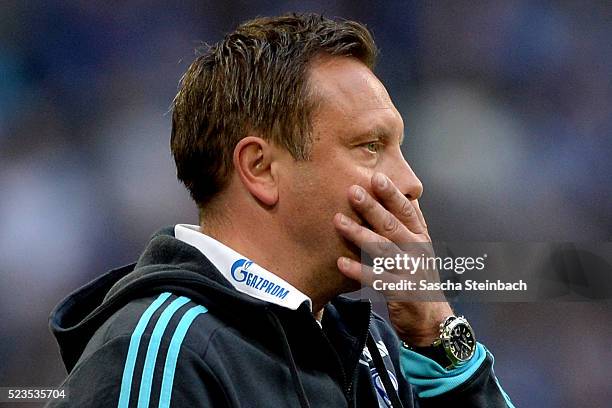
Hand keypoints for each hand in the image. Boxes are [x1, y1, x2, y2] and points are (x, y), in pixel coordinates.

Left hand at [333, 172, 452, 345]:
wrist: (431, 318)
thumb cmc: (417, 277)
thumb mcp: (418, 248)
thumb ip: (407, 225)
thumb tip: (398, 194)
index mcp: (420, 237)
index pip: (407, 211)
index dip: (392, 194)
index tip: (377, 177)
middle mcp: (417, 251)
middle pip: (392, 226)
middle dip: (371, 207)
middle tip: (352, 191)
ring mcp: (410, 272)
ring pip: (383, 249)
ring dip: (359, 234)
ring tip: (338, 221)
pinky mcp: (401, 292)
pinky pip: (377, 279)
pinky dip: (358, 271)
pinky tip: (341, 262)